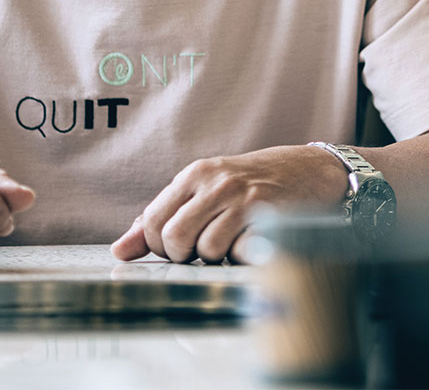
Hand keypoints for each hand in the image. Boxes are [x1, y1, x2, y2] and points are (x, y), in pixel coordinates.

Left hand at [111, 145, 346, 263]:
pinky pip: (237, 252)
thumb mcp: (204, 191)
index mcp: (195, 174)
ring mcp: (242, 199)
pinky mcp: (266, 216)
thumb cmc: (251, 185)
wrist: (309, 170)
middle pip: (172, 238)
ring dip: (215, 257)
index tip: (178, 246)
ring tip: (231, 242)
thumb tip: (119, 251)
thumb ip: (161, 218)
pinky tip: (250, 242)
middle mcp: (215, 182)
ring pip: (204, 250)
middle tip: (201, 249)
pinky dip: (240, 256)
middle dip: (183, 255)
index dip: (158, 246)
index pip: (151, 222)